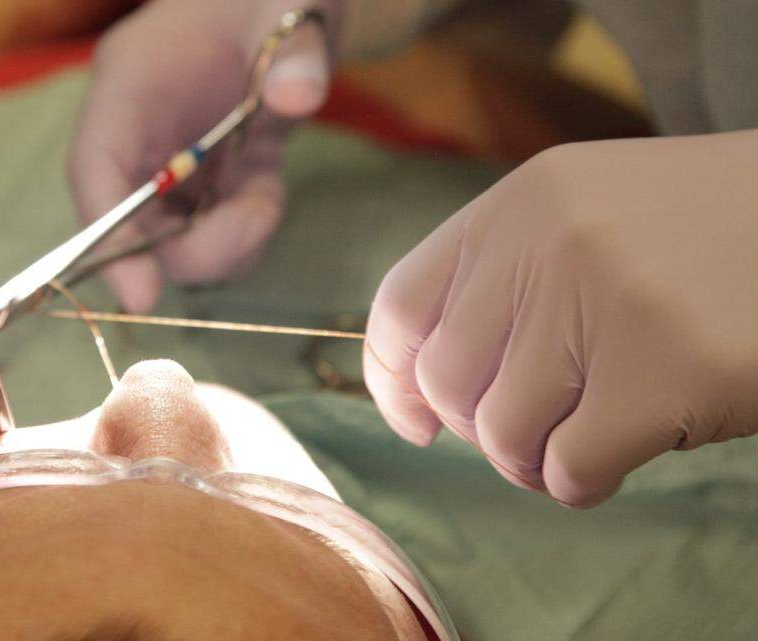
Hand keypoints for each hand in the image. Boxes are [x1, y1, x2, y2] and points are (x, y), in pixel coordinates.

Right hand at [68, 0, 338, 312]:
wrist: (291, 0)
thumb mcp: (289, 3)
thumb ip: (296, 53)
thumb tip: (296, 99)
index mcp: (132, 82)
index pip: (96, 170)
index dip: (108, 238)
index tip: (142, 296)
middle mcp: (138, 131)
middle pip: (131, 223)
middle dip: (189, 247)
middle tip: (255, 221)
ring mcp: (169, 159)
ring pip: (173, 240)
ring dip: (225, 241)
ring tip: (267, 194)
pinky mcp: (205, 177)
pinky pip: (212, 230)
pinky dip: (246, 228)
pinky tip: (268, 187)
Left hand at [364, 131, 757, 507]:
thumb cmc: (697, 237)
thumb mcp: (582, 217)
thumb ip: (502, 280)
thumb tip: (421, 391)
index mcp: (517, 206)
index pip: (401, 305)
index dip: (393, 377)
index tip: (414, 419)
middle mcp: (547, 245)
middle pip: (449, 382)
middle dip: (479, 429)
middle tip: (533, 432)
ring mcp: (606, 306)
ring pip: (503, 434)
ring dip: (534, 460)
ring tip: (582, 440)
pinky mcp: (666, 374)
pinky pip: (569, 468)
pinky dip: (581, 483)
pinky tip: (619, 457)